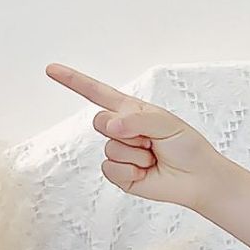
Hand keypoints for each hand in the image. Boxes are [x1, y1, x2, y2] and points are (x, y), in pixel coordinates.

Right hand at [45, 62, 237, 212]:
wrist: (198, 179)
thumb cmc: (187, 147)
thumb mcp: (166, 122)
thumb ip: (137, 119)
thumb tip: (111, 127)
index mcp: (131, 112)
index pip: (97, 93)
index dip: (73, 81)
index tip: (51, 70)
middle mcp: (121, 130)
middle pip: (100, 122)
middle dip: (127, 130)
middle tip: (151, 141)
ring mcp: (118, 153)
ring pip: (109, 148)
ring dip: (136, 154)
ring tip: (154, 158)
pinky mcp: (119, 175)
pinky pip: (111, 169)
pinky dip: (131, 171)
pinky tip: (146, 172)